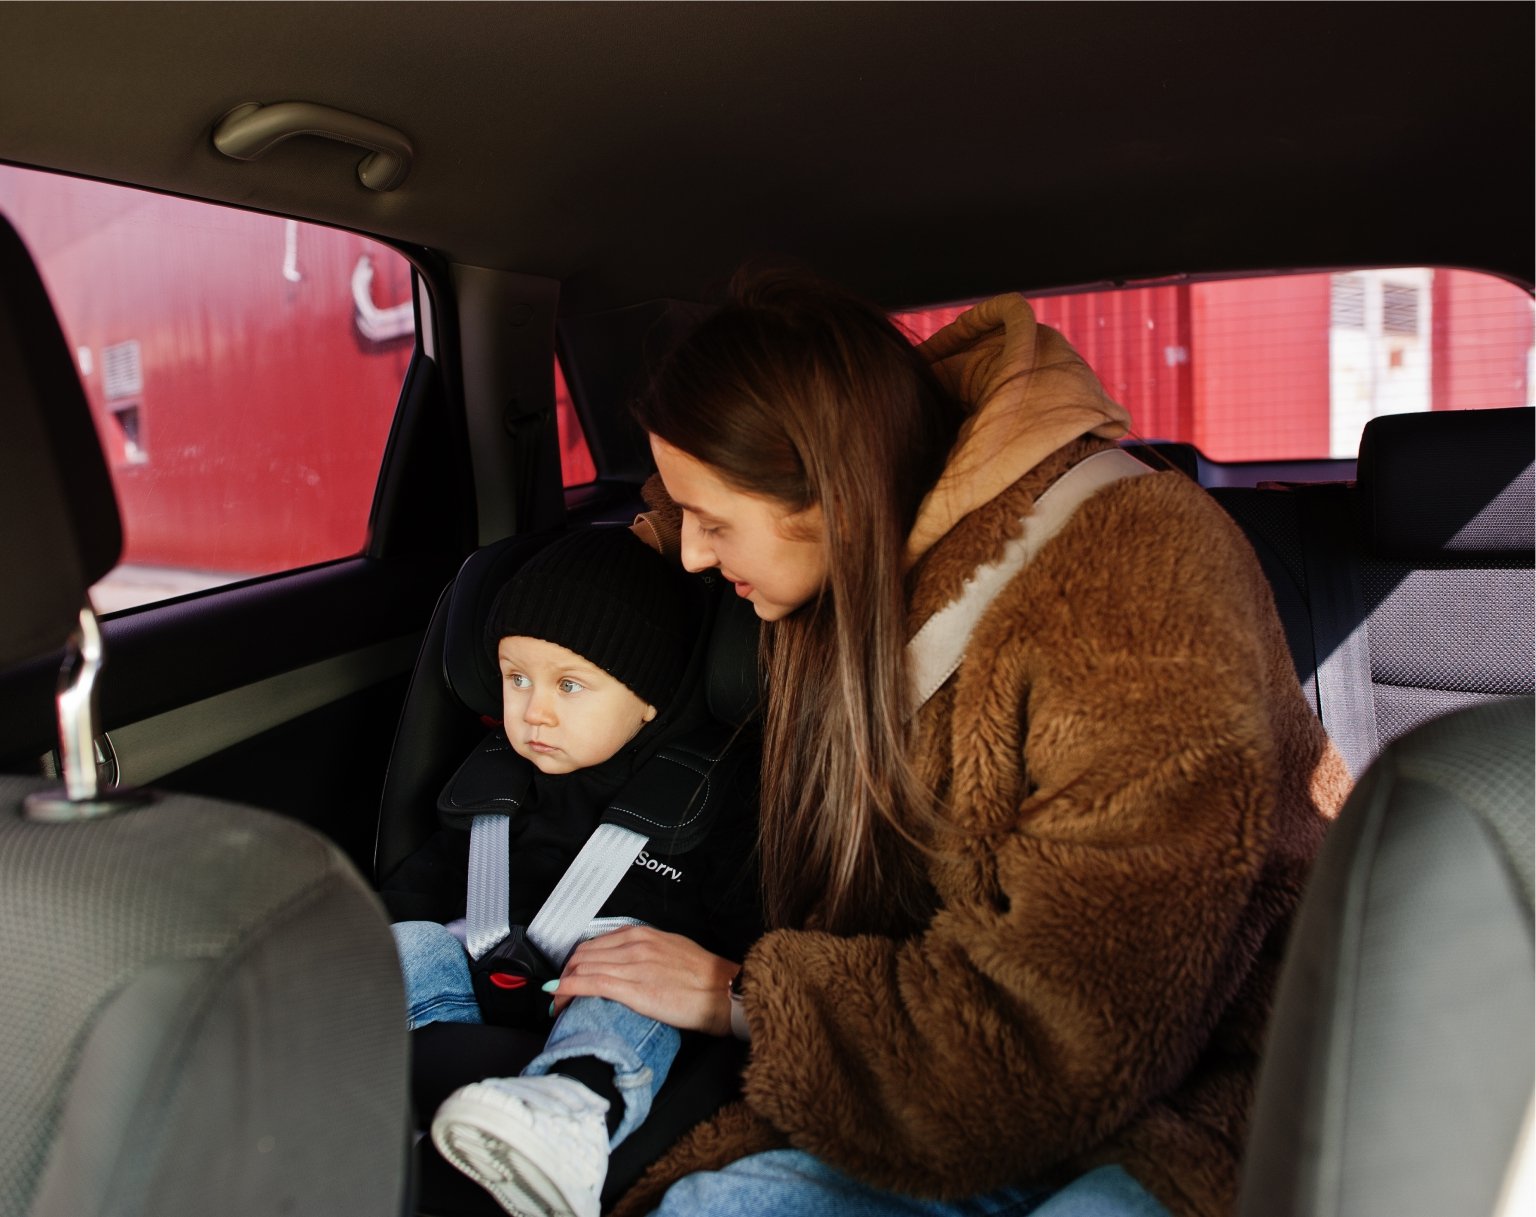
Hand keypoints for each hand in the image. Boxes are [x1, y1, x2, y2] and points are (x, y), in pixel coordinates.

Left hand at [547, 925, 738, 1035]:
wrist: (723, 991)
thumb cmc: (703, 975)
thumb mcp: (671, 949)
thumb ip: (646, 951)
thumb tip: (627, 962)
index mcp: (642, 934)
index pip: (595, 944)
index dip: (576, 962)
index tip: (570, 976)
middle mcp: (634, 945)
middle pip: (583, 955)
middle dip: (565, 974)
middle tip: (559, 993)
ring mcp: (633, 966)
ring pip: (583, 968)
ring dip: (563, 986)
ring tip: (557, 1003)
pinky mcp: (634, 989)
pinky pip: (592, 984)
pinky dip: (570, 991)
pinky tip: (560, 1001)